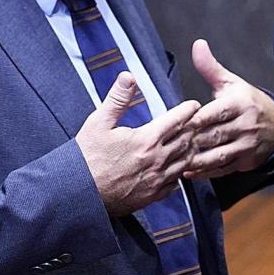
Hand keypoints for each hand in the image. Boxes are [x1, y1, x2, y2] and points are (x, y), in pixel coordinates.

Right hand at [75, 71, 199, 216]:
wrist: (77, 193)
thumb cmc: (85, 158)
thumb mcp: (98, 122)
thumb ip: (118, 99)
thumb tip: (128, 77)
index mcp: (146, 140)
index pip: (176, 120)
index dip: (188, 110)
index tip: (194, 105)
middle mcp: (156, 161)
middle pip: (186, 140)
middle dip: (193, 129)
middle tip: (196, 122)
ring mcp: (155, 180)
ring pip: (184, 162)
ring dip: (190, 150)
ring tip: (192, 142)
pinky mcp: (151, 196)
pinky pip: (175, 183)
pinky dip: (180, 172)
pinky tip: (178, 168)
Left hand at [184, 39, 273, 179]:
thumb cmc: (247, 102)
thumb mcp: (231, 83)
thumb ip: (210, 68)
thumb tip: (198, 45)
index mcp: (239, 104)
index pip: (214, 113)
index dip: (194, 119)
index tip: (177, 123)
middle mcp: (245, 125)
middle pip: (213, 135)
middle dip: (191, 141)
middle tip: (169, 145)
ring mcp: (246, 145)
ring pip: (217, 155)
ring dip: (196, 160)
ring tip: (175, 162)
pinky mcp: (246, 161)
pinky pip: (223, 169)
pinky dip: (205, 172)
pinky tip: (188, 172)